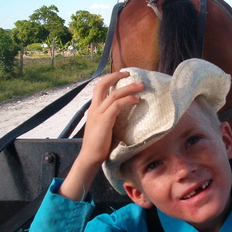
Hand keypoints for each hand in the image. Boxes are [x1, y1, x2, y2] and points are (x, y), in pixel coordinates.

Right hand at [59, 71, 142, 200]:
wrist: (90, 157)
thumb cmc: (99, 144)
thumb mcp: (103, 126)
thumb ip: (110, 117)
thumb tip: (123, 112)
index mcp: (93, 109)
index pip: (99, 87)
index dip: (110, 79)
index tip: (122, 75)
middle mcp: (94, 108)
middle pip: (102, 84)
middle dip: (116, 76)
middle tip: (130, 73)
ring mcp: (98, 114)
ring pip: (113, 94)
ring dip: (129, 88)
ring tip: (141, 85)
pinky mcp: (104, 121)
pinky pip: (117, 105)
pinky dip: (128, 100)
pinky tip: (137, 100)